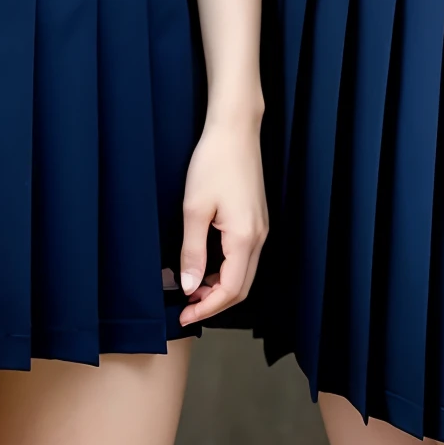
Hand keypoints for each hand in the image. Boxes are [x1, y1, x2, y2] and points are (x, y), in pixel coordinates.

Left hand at [177, 116, 268, 324]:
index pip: (230, 290)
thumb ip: (192, 252)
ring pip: (244, 273)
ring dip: (220, 287)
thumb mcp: (195, 209)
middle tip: (185, 307)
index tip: (182, 315)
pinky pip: (244, 256)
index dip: (206, 308)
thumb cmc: (214, 162)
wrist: (235, 129)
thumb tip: (190, 287)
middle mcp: (259, 237)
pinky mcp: (257, 219)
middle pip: (241, 287)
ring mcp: (261, 228)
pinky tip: (205, 265)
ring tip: (191, 288)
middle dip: (213, 303)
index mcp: (245, 237)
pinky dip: (226, 270)